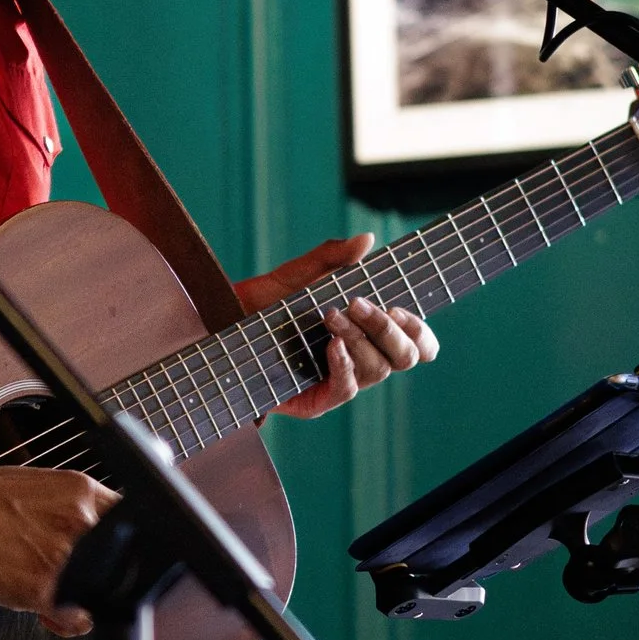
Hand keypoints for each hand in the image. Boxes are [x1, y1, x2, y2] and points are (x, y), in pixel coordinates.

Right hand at [0, 457, 114, 627]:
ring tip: (49, 594)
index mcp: (81, 490)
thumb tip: (92, 543)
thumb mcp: (36, 489)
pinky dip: (62, 622)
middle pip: (122, 565)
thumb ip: (69, 513)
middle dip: (98, 578)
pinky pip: (75, 621)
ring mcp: (64, 555)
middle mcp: (80, 521)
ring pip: (100, 596)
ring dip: (79, 602)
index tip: (111, 561)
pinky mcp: (42, 588)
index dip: (123, 550)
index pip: (134, 524)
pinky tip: (41, 611)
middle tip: (69, 579)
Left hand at [240, 232, 439, 421]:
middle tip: (358, 304)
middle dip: (389, 329)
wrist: (219, 325)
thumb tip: (366, 238)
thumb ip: (331, 257)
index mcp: (365, 334)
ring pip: (377, 370)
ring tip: (331, 315)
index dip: (419, 330)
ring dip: (360, 338)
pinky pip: (346, 389)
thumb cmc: (260, 305)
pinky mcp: (317, 401)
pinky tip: (333, 344)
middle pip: (404, 357)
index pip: (416, 344)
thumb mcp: (296, 275)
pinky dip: (345, 364)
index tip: (398, 307)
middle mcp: (358, 360)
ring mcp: (339, 382)